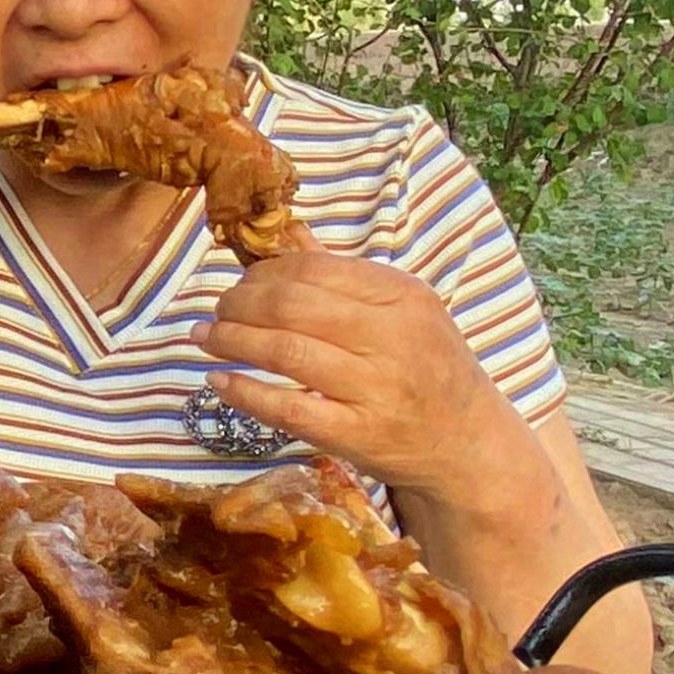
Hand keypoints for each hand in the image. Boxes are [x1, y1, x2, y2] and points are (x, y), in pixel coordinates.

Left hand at [194, 245, 550, 526]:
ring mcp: (376, 388)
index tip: (240, 282)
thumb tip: (287, 231)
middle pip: (293, 305)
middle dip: (240, 303)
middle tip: (216, 310)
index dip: (264, 272)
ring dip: (233, 341)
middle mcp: (392, 337)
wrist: (468, 443)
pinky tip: (219, 381)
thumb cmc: (428, 367)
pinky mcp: (360, 435)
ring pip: (286, 352)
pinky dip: (245, 392)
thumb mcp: (402, 310)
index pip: (314, 268)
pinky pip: (289, 409)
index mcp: (402, 295)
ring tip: (205, 337)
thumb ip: (342, 274)